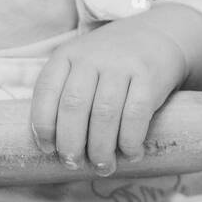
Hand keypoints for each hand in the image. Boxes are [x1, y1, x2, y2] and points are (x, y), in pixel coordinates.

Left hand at [30, 17, 187, 176]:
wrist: (158, 35)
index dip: (43, 125)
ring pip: (104, 114)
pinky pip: (135, 115)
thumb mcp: (81, 66)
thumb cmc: (111, 64)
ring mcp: (121, 64)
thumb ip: (65, 95)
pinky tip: (130, 153)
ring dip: (101, 149)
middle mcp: (91, 57)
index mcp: (67, 55)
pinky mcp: (148, 76)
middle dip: (71, 143)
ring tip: (103, 166)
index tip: (48, 149)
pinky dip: (130, 141)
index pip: (46, 91)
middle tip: (75, 164)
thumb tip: (55, 148)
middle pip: (73, 106)